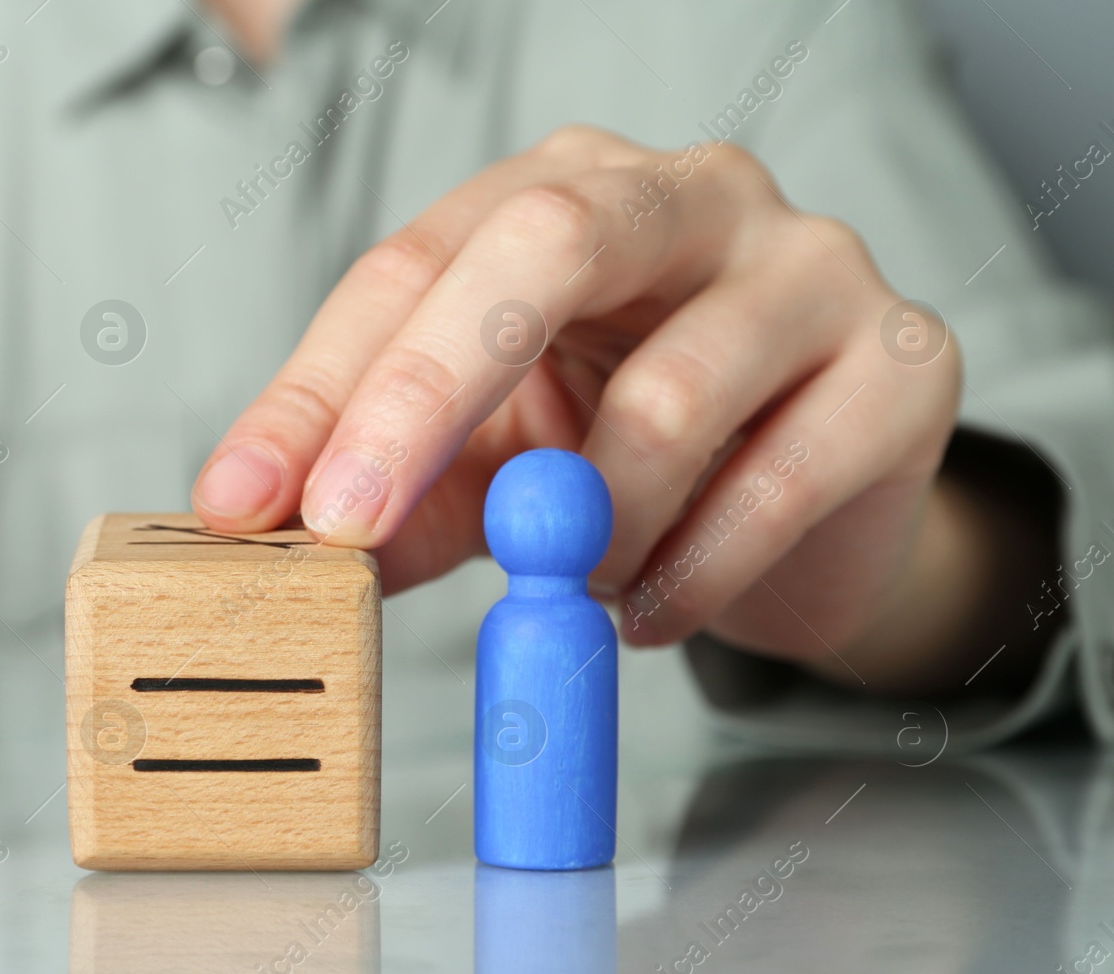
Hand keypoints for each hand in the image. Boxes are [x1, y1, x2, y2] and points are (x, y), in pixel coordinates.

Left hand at [191, 126, 985, 688]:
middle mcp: (688, 194)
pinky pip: (778, 482)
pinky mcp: (902, 362)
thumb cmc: (635, 457)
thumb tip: (276, 535)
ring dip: (587, 528)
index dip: (318, 390)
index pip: (416, 264)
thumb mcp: (495, 464)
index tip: (240, 504)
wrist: (817, 510)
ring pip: (670, 393)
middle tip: (347, 526)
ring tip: (572, 582)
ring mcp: (808, 265)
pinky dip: (689, 574)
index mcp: (565, 193)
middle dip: (423, 396)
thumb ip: (399, 492)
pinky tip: (650, 610)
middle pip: (542, 245)